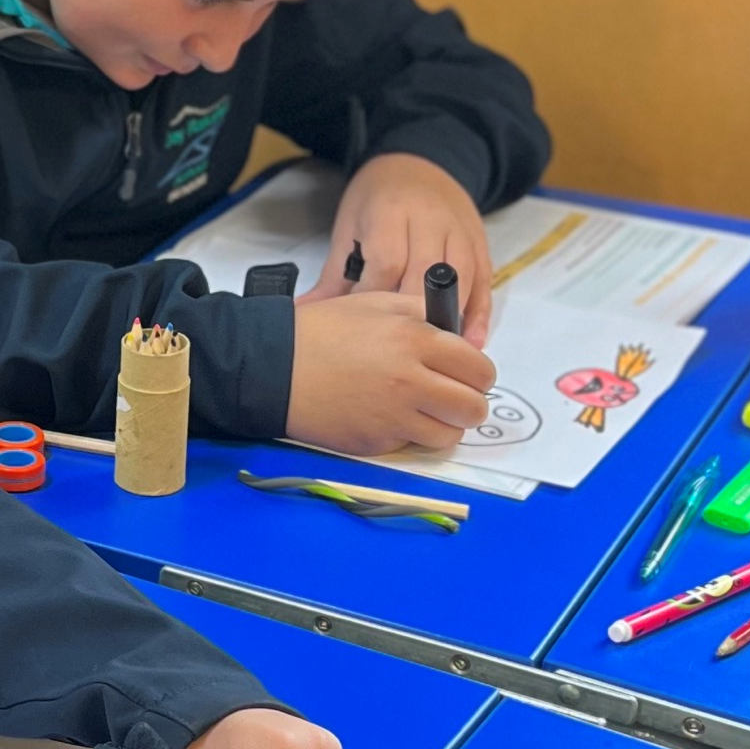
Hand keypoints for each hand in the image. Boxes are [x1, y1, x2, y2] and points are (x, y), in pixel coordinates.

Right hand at [285, 290, 494, 455]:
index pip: (480, 369)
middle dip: (467, 403)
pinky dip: (406, 435)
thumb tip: (456, 331)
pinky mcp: (374, 443)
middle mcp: (411, 382)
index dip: (477, 373)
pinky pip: (409, 445)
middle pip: (473, 408)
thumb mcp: (374, 303)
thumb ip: (421, 312)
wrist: (270, 368)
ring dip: (441, 425)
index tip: (465, 373)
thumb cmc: (319, 332)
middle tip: (449, 396)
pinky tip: (384, 416)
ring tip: (419, 410)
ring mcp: (393, 417)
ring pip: (448, 435)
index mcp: (416, 341)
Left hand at [306, 151, 495, 343]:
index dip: (375, 299)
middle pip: (426, 275)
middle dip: (413, 315)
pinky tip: (471, 341)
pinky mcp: (480, 243)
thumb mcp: (349, 229)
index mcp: (390, 213)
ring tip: (438, 355)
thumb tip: (303, 316)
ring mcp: (459, 232)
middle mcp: (430, 221)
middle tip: (399, 351)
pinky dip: (479, 313)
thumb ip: (334, 277)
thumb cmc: (376, 200)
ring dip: (450, 318)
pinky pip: (485, 281)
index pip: (387, 263)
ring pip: (461, 279)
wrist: (418, 163)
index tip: (364, 328)